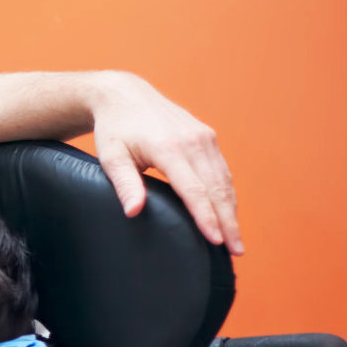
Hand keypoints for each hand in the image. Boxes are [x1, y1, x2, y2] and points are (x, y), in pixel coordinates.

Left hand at [87, 72, 242, 255]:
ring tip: (235, 240)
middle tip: (235, 251)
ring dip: (232, 211)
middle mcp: (193, 140)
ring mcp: (204, 137)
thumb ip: (124, 184)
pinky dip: (227, 195)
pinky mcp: (208, 137)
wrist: (125, 95)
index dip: (206, 217)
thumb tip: (134, 212)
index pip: (193, 189)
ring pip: (224, 180)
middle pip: (216, 188)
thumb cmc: (115, 129)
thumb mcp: (111, 156)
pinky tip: (229, 214)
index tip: (216, 240)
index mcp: (168, 147)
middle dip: (228, 221)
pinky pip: (222, 171)